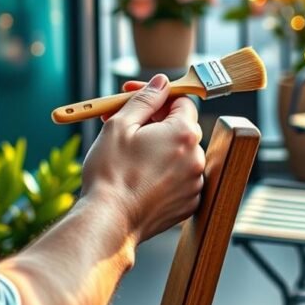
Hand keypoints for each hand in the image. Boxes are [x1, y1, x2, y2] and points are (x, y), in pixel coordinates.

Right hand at [81, 75, 204, 242]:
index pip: (181, 102)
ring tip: (127, 153)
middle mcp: (196, 158)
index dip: (157, 97)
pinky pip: (179, 178)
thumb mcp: (121, 125)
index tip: (135, 97)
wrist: (108, 222)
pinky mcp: (188, 204)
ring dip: (158, 148)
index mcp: (183, 134)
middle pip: (180, 128)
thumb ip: (145, 99)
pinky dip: (163, 173)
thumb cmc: (110, 173)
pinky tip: (139, 176)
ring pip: (179, 154)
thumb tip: (161, 82)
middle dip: (153, 122)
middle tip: (122, 123)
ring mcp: (194, 183)